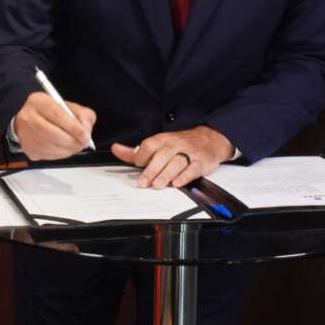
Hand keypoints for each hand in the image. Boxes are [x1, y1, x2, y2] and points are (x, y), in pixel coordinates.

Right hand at [13, 91, 96, 160]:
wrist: (30, 119)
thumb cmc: (50, 113)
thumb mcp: (69, 106)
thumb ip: (82, 114)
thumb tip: (86, 129)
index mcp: (39, 102)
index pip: (57, 115)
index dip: (74, 128)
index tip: (85, 135)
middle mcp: (28, 117)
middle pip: (54, 134)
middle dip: (73, 141)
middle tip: (84, 142)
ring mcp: (26, 135)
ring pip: (53, 148)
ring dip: (69, 149)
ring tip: (75, 144)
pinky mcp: (29, 149)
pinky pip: (50, 156)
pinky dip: (61, 154)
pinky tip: (64, 147)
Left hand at [110, 126, 233, 188]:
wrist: (209, 140)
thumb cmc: (179, 144)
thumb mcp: (158, 144)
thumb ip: (136, 151)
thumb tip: (116, 149)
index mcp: (163, 140)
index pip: (150, 145)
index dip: (142, 156)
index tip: (138, 165)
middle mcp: (176, 145)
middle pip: (162, 156)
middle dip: (152, 170)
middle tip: (144, 183)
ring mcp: (189, 153)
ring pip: (177, 163)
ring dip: (166, 174)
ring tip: (158, 185)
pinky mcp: (201, 162)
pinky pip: (193, 169)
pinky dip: (185, 177)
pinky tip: (177, 183)